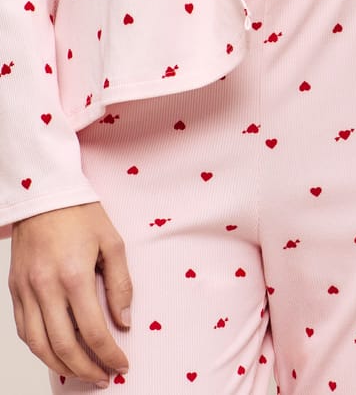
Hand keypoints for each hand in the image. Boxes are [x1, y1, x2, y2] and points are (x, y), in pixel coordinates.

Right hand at [9, 202, 132, 387]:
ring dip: (61, 366)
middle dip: (86, 369)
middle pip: (63, 346)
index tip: (122, 365)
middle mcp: (45, 287)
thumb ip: (120, 284)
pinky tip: (57, 353)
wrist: (45, 194)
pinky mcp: (14, 288)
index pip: (93, 330)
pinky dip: (40, 348)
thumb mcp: (112, 243)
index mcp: (74, 275)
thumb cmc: (82, 214)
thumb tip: (124, 321)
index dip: (109, 354)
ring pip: (38, 345)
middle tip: (103, 377)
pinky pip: (23, 330)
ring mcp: (25, 290)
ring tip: (82, 372)